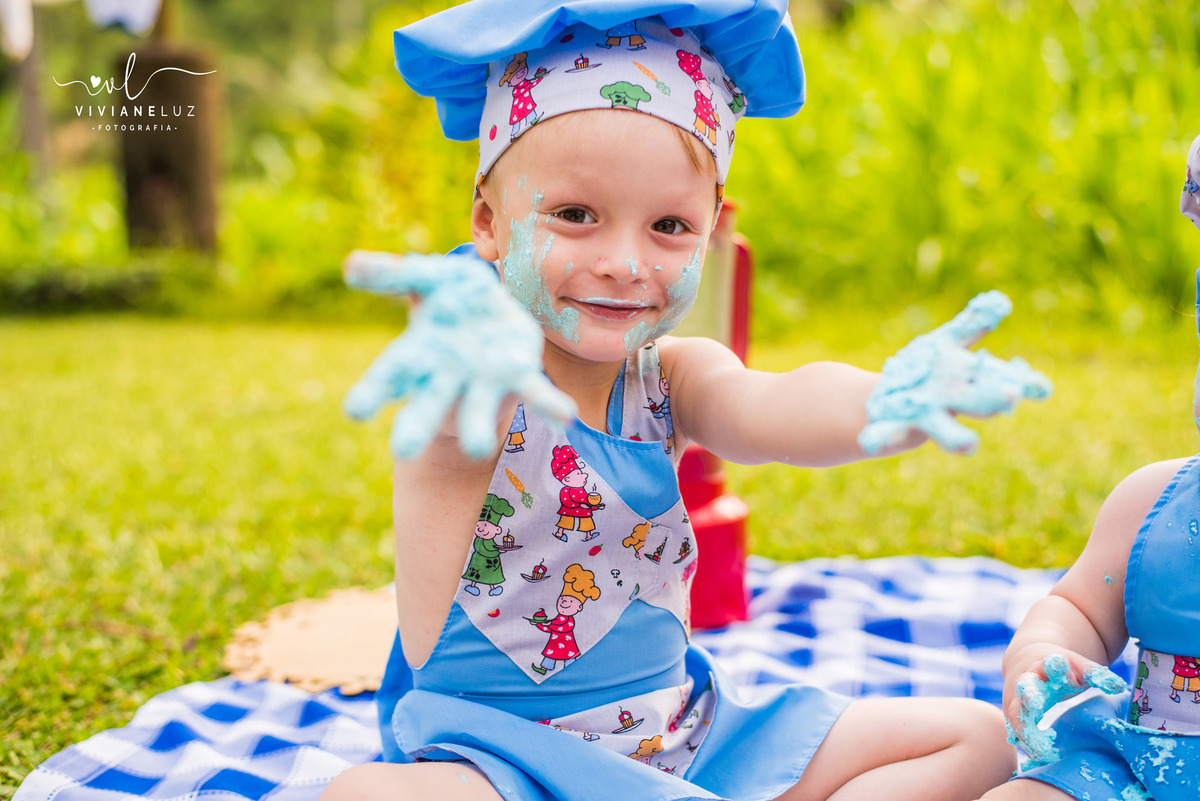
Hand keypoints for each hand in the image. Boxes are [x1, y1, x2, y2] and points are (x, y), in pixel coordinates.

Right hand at [342, 250, 575, 458]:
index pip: (391, 373)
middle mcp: (449, 376)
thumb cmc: (450, 296)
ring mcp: (485, 380)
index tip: (354, 412)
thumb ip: (393, 275)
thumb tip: (350, 266)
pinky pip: (535, 392)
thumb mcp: (425, 278)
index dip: (372, 391)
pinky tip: (565, 417)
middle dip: (416, 426)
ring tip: (477, 448)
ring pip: (478, 408)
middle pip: (427, 404)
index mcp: (420, 354)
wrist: (491, 313)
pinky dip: (549, 406)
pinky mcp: (518, 374)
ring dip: (477, 427)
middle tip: (403, 449)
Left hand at [858, 290, 1051, 454]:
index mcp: (970, 382)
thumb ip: (971, 326)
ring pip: (945, 430)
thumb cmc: (927, 371)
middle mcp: (955, 404)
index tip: (1043, 387)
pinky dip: (880, 438)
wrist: (887, 401)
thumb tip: (1000, 301)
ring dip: (956, 436)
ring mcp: (927, 418)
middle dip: (994, 400)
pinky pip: (889, 435)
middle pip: (980, 403)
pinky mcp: (895, 428)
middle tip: (1010, 396)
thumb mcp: (946, 344)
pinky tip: (868, 443)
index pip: (1001, 380)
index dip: (1022, 383)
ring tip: (968, 443)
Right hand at [1003, 646, 1124, 767]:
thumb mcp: (1077, 666)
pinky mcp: (1015, 718)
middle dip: (1029, 695)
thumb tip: (1119, 686)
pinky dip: (1027, 745)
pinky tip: (1039, 757)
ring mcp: (1017, 700)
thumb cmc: (1061, 670)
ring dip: (1025, 730)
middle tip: (1036, 705)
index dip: (1054, 666)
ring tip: (1040, 749)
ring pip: (1015, 714)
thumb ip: (1096, 675)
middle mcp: (1026, 682)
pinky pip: (1017, 733)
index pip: (1048, 664)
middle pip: (1024, 688)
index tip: (1059, 665)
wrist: (1028, 666)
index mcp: (1044, 666)